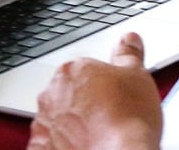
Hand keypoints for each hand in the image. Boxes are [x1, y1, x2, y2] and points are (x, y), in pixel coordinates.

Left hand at [30, 29, 162, 149]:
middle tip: (109, 116)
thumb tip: (128, 40)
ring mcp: (43, 124)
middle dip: (84, 103)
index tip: (114, 96)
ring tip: (99, 136)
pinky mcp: (40, 148)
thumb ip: (129, 54)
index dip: (102, 85)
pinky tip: (84, 147)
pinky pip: (50, 144)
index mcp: (74, 70)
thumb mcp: (138, 77)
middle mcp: (52, 94)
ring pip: (58, 120)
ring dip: (72, 125)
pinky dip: (62, 146)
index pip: (84, 71)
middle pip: (68, 94)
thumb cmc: (127, 121)